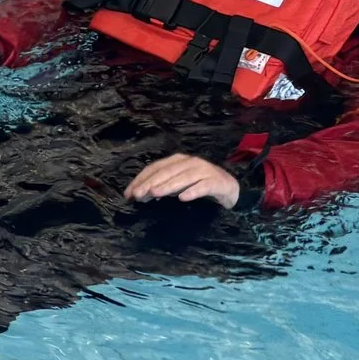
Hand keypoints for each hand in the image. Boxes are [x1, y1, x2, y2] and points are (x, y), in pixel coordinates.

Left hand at [125, 154, 239, 207]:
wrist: (230, 188)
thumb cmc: (199, 186)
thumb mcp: (177, 185)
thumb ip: (160, 187)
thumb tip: (137, 195)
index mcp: (178, 161)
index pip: (155, 168)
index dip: (141, 179)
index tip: (128, 194)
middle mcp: (190, 162)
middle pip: (167, 172)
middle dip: (151, 183)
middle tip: (138, 195)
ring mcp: (205, 171)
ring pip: (184, 177)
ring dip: (168, 185)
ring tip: (155, 194)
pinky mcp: (217, 182)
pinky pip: (204, 186)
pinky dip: (193, 191)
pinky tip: (183, 198)